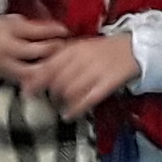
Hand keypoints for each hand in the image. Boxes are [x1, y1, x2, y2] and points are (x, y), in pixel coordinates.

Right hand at [0, 12, 73, 82]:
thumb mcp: (8, 20)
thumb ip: (29, 24)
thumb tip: (54, 24)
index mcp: (9, 29)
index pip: (36, 30)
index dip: (54, 30)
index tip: (65, 30)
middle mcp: (9, 48)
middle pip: (39, 51)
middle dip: (56, 48)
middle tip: (66, 46)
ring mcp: (7, 65)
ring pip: (34, 71)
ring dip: (50, 67)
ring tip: (61, 62)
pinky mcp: (7, 77)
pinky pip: (27, 80)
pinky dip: (40, 78)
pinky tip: (50, 74)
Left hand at [26, 28, 144, 117]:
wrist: (134, 49)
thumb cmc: (104, 50)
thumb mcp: (80, 47)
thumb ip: (59, 58)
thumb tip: (35, 76)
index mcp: (75, 48)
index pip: (49, 66)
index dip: (35, 81)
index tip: (27, 92)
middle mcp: (84, 59)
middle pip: (58, 81)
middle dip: (51, 93)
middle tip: (50, 99)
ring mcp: (97, 71)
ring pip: (70, 91)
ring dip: (62, 102)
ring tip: (61, 106)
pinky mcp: (108, 83)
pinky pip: (87, 99)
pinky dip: (75, 109)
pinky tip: (70, 114)